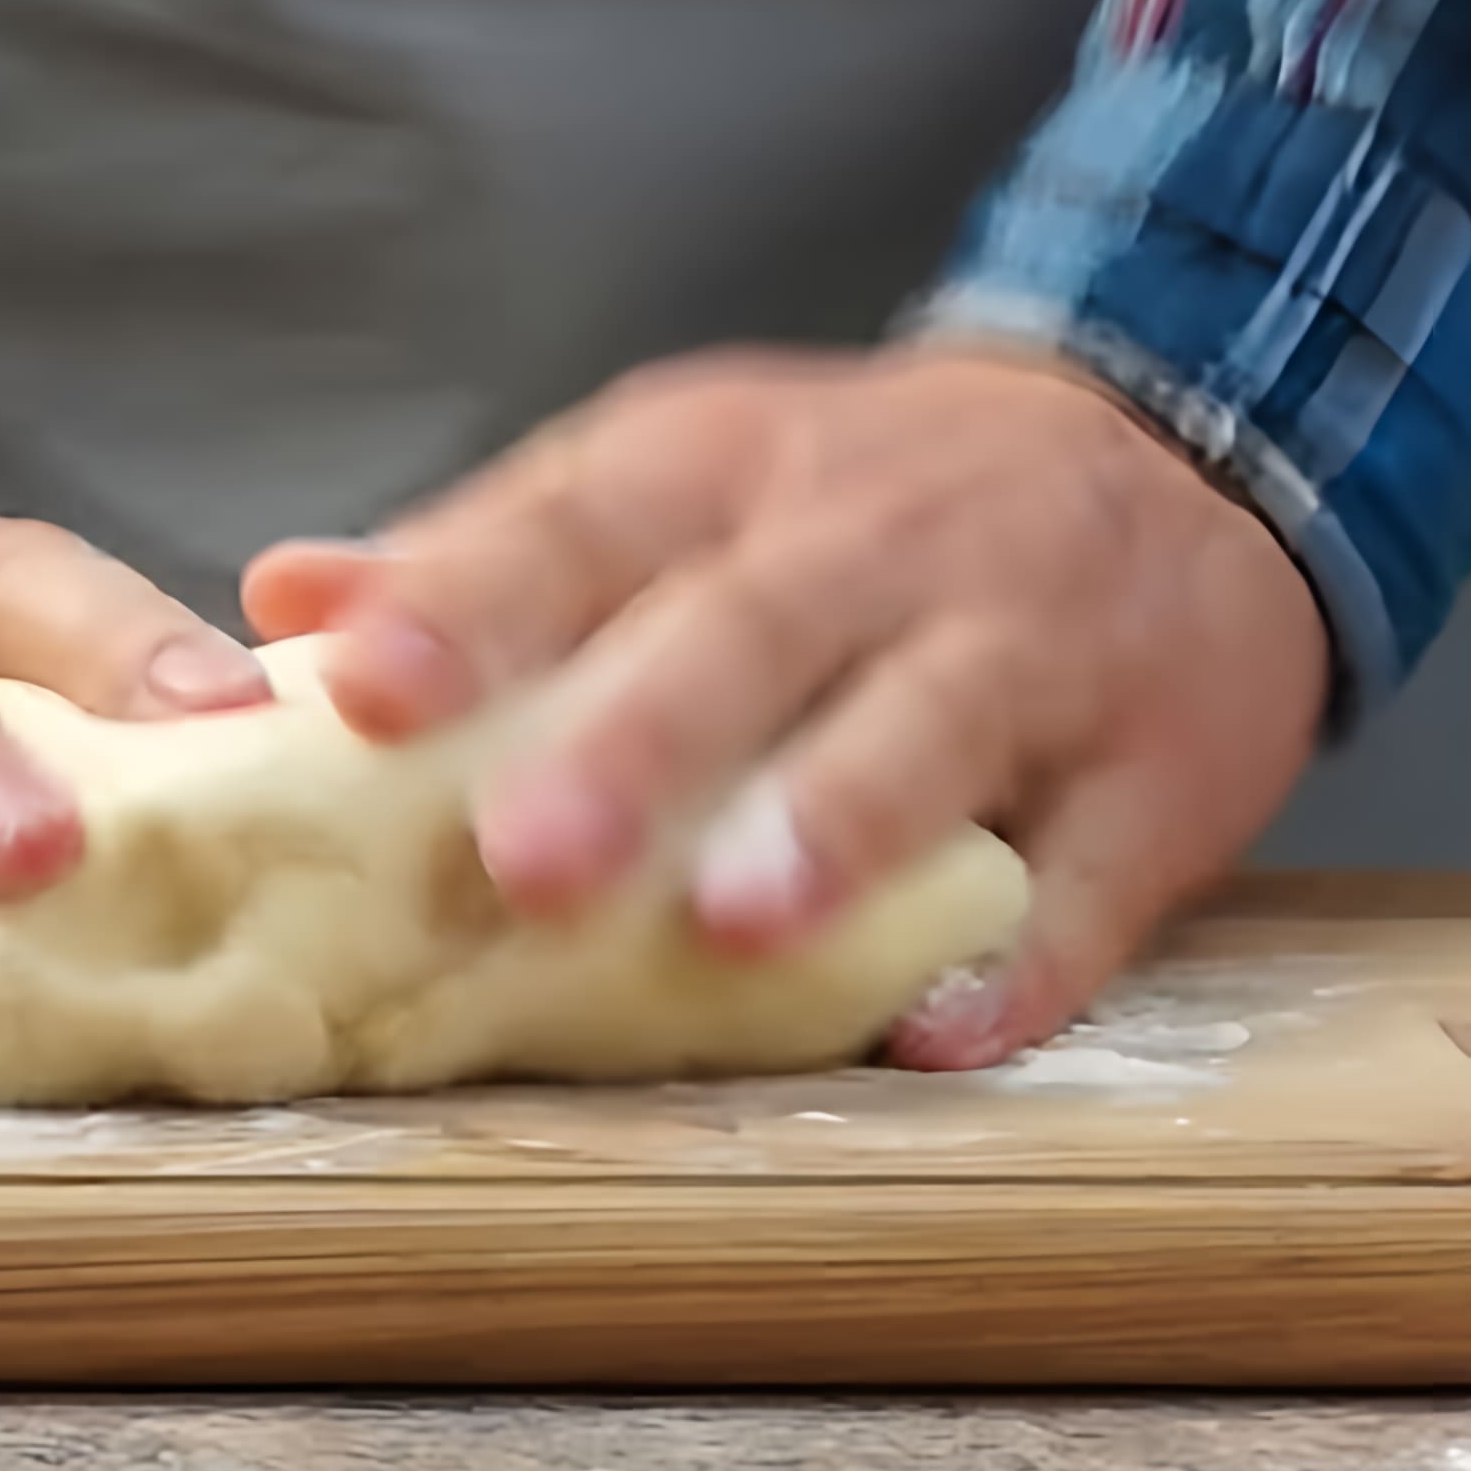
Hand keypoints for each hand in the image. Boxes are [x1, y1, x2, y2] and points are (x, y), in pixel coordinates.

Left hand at [244, 347, 1324, 1070]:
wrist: (1185, 440)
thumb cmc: (864, 499)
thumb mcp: (685, 472)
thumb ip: (495, 548)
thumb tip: (285, 598)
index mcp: (732, 467)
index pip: (583, 521)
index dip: (469, 603)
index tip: (356, 686)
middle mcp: (881, 539)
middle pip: (752, 627)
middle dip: (639, 739)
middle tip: (524, 858)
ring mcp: (1038, 644)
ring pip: (938, 721)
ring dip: (838, 819)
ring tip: (737, 926)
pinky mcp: (1163, 768)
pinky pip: (1096, 871)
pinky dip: (1025, 958)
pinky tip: (942, 1030)